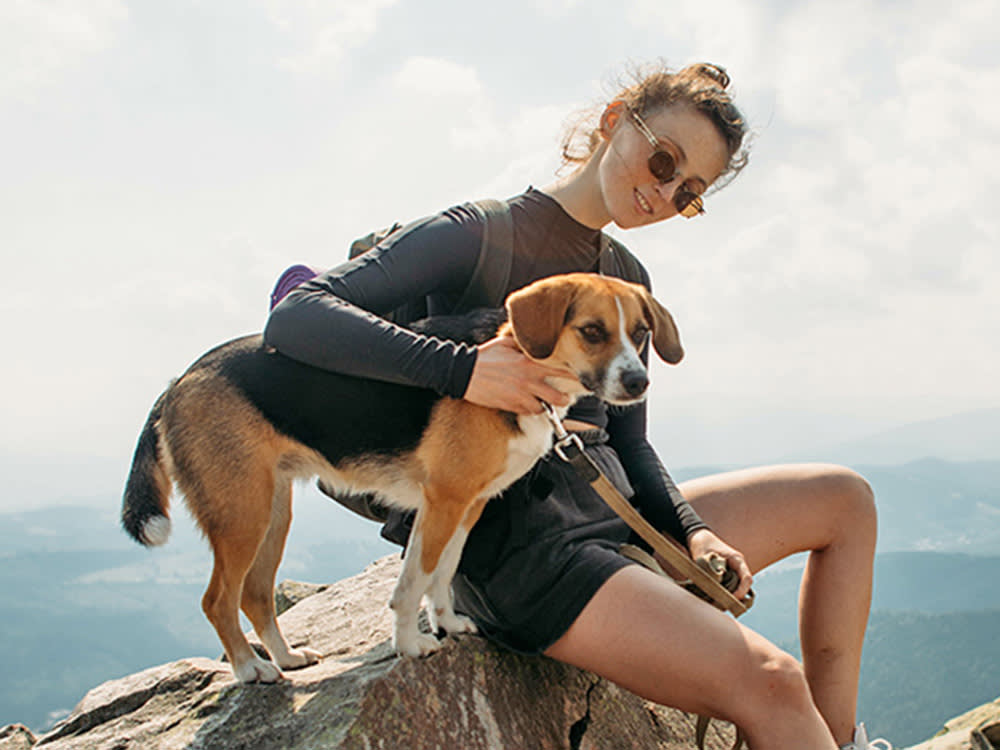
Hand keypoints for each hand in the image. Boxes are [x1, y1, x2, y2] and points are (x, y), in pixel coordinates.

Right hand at [463, 336, 578, 414]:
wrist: (464, 373)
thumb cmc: (484, 356)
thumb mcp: (506, 343)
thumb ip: (524, 344)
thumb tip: (536, 340)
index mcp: (529, 362)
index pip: (561, 370)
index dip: (574, 375)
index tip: (581, 378)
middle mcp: (528, 380)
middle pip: (559, 397)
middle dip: (565, 399)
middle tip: (566, 397)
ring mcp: (520, 395)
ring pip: (544, 408)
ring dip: (547, 406)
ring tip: (546, 402)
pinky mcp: (511, 406)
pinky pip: (529, 412)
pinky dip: (531, 410)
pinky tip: (529, 404)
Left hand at [687, 528, 753, 601]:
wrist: (697, 537)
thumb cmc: (702, 544)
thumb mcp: (704, 557)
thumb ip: (709, 571)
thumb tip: (712, 588)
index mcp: (737, 560)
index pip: (747, 578)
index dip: (742, 591)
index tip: (733, 599)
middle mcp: (737, 568)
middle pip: (743, 587)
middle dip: (735, 599)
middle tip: (722, 606)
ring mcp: (732, 573)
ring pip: (735, 590)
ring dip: (727, 598)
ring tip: (714, 604)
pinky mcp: (724, 577)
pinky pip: (726, 589)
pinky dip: (721, 595)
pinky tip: (710, 599)